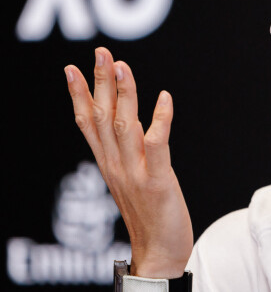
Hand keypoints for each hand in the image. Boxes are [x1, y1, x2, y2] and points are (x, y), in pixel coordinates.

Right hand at [64, 47, 192, 277]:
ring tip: (121, 66)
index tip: (71, 68)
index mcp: (108, 164)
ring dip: (123, 94)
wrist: (160, 252)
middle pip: (102, 117)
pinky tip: (164, 97)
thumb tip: (124, 127)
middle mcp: (115, 165)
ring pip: (123, 126)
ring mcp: (134, 173)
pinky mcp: (158, 181)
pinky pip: (157, 145)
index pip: (87, 124)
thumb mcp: (129, 179)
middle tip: (101, 52)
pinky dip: (160, 119)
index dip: (79, 95)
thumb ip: (123, 154)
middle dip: (100, 82)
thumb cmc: (149, 214)